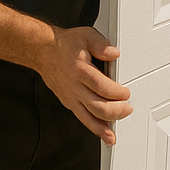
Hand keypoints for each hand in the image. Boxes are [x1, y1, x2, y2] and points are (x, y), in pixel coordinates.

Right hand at [33, 26, 132, 144]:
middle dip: (114, 111)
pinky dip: (93, 128)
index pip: (101, 87)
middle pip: (96, 106)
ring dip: (103, 127)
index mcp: (80, 70)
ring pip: (88, 117)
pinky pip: (82, 118)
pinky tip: (103, 133)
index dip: (116, 93)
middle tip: (127, 109)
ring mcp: (70, 97)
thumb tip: (114, 53)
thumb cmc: (65, 45)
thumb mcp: (86, 35)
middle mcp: (74, 86)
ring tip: (114, 134)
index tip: (126, 94)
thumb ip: (101, 44)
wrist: (43, 51)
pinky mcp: (68, 102)